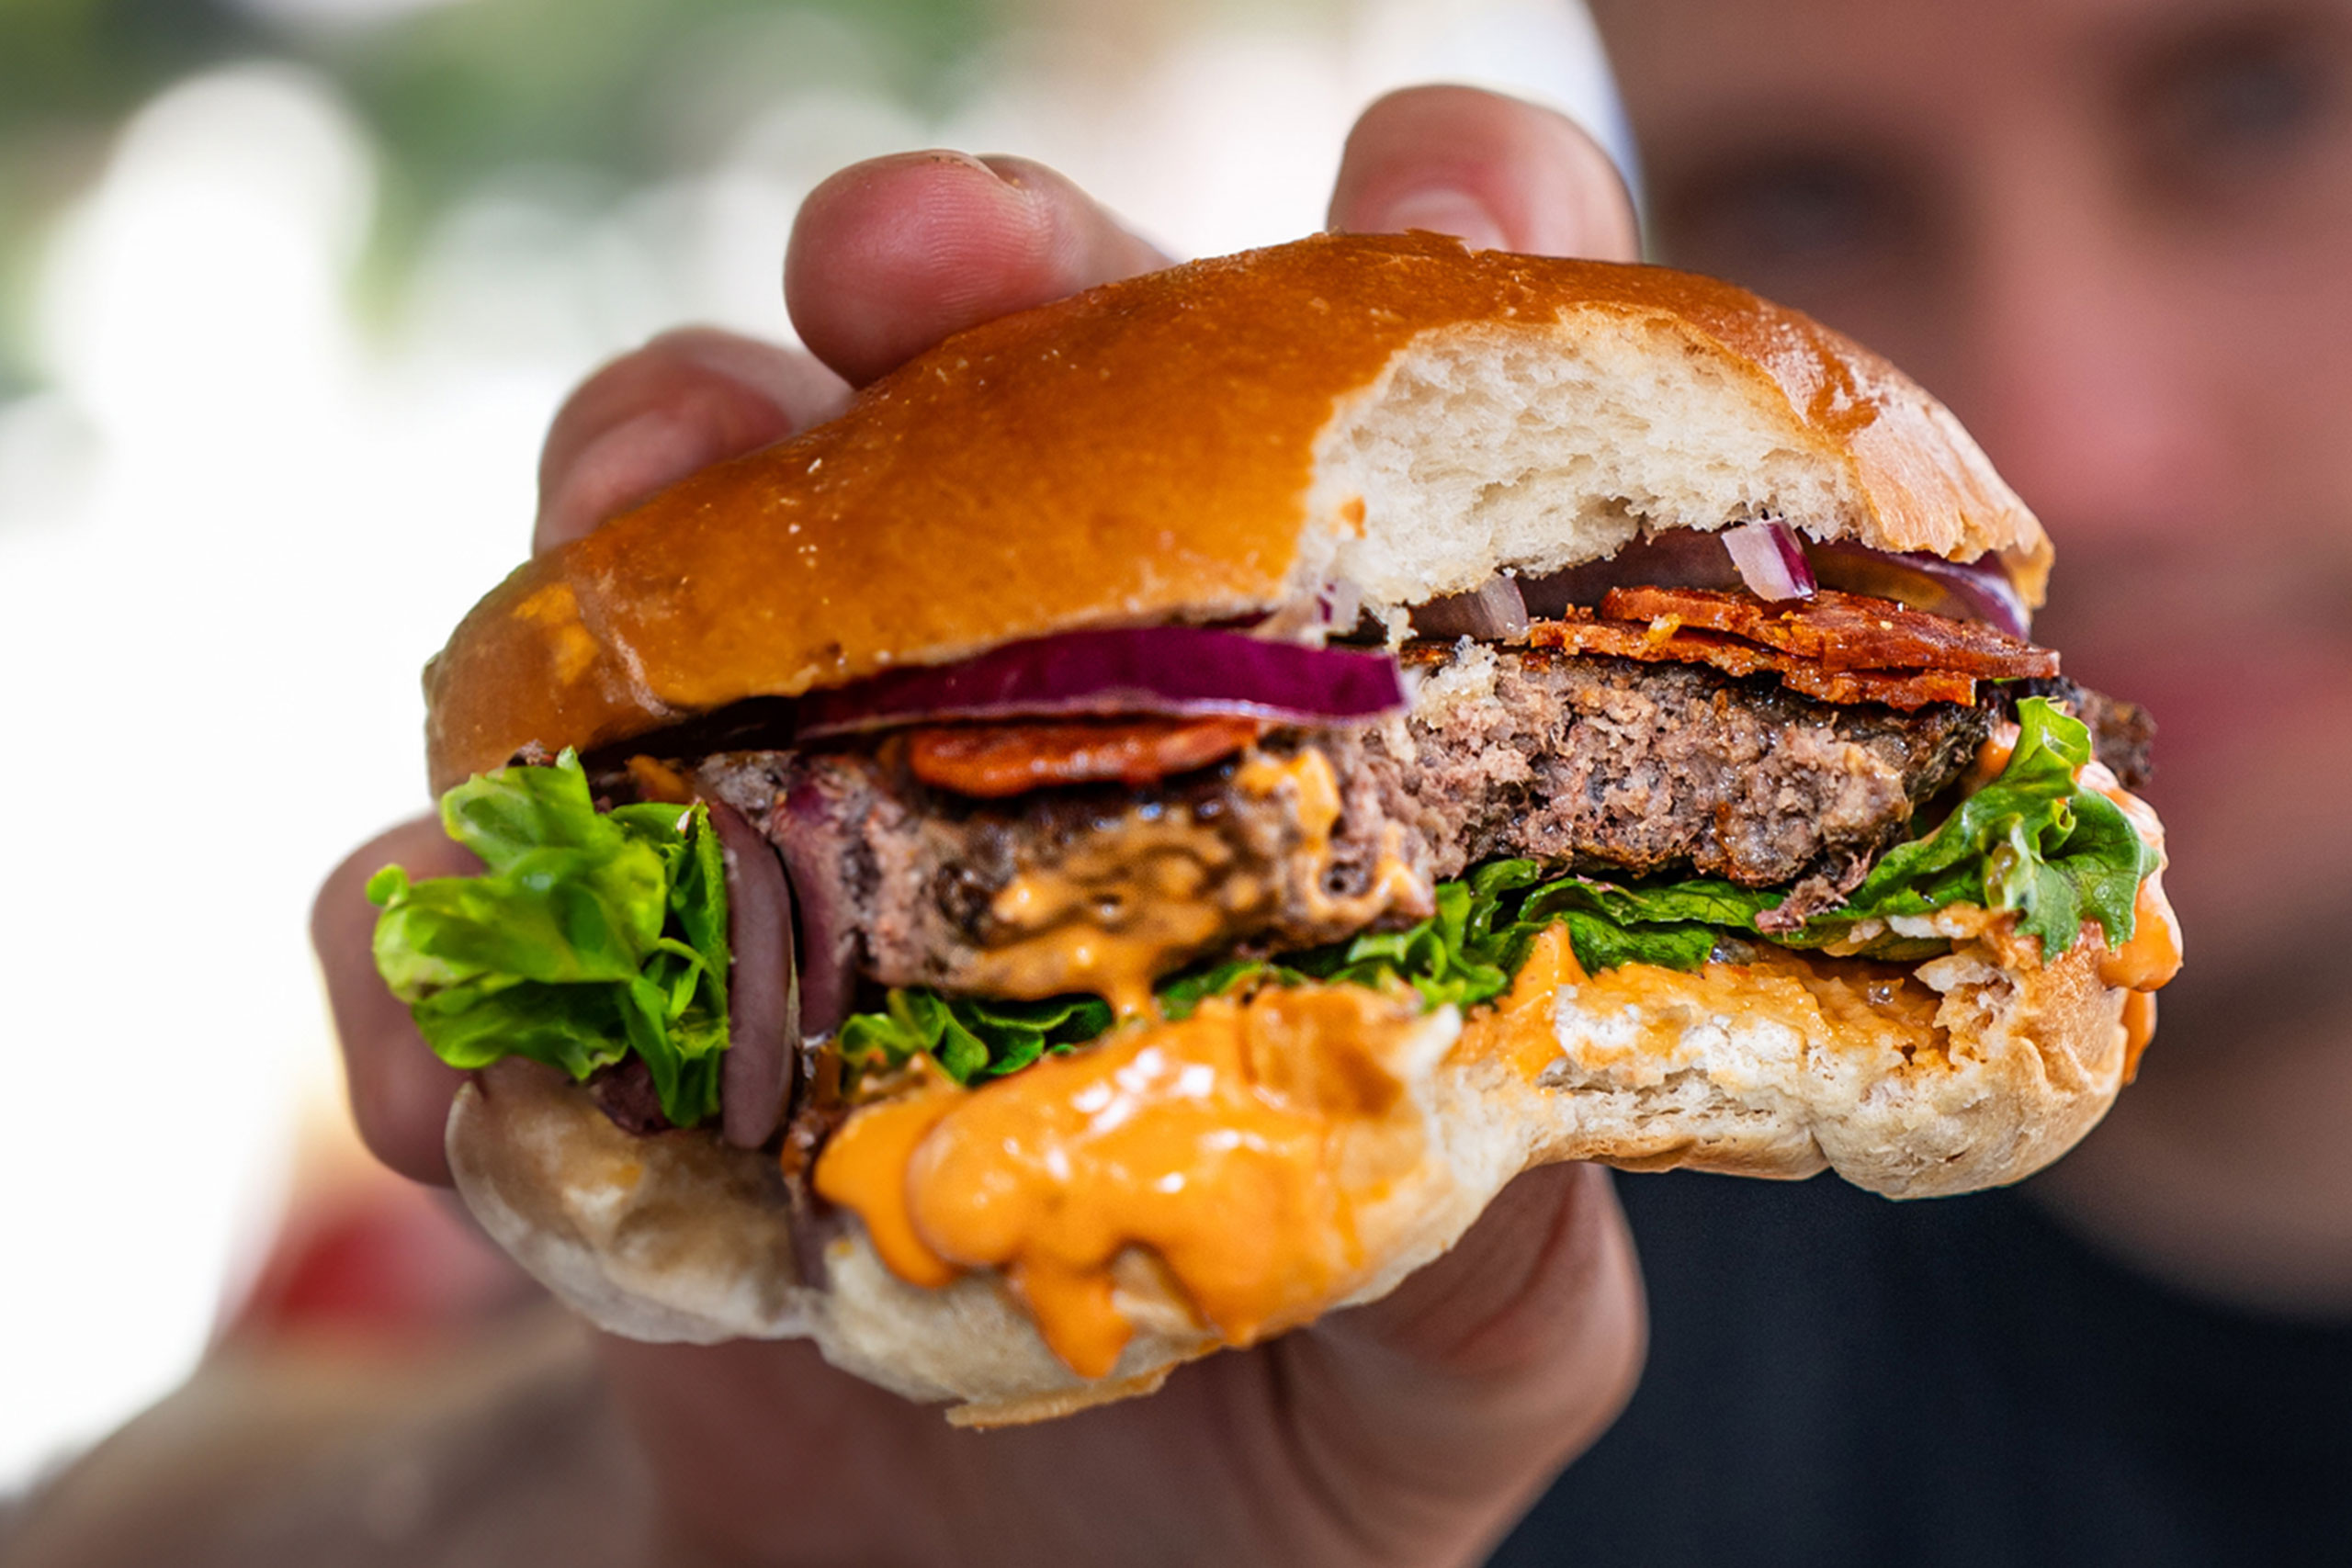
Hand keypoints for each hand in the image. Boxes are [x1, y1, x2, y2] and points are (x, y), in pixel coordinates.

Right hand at [315, 87, 1644, 1567]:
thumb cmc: (1297, 1439)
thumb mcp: (1473, 1362)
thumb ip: (1512, 1249)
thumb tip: (1495, 1106)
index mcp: (1312, 746)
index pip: (1391, 427)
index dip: (1429, 253)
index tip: (1428, 184)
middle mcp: (1042, 719)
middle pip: (1001, 401)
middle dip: (966, 278)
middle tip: (924, 257)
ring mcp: (799, 831)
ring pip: (690, 553)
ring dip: (646, 487)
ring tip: (640, 514)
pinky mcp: (609, 1002)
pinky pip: (470, 915)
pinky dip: (434, 927)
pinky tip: (451, 983)